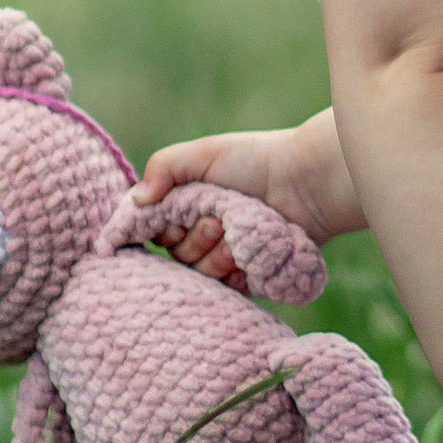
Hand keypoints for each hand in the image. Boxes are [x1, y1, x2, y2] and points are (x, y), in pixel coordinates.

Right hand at [133, 119, 347, 288]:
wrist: (306, 184)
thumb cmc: (255, 162)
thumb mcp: (203, 154)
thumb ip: (162, 168)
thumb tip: (136, 202)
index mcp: (188, 205)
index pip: (154, 230)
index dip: (160, 227)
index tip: (175, 216)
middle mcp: (203, 232)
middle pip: (174, 255)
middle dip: (193, 238)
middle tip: (217, 220)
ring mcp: (226, 256)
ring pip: (198, 274)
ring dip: (215, 255)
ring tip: (238, 234)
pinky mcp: (247, 277)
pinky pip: (225, 289)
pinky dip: (233, 272)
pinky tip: (248, 254)